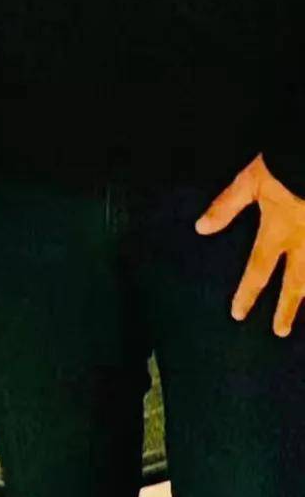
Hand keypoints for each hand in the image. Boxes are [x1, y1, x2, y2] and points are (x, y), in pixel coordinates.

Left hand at [196, 154, 304, 335]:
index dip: (247, 293)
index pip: (259, 269)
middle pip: (296, 284)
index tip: (238, 314)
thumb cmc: (284, 165)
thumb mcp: (251, 181)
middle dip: (287, 308)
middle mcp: (304, 243)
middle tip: (280, 331)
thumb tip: (200, 228)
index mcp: (279, 232)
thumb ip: (227, 206)